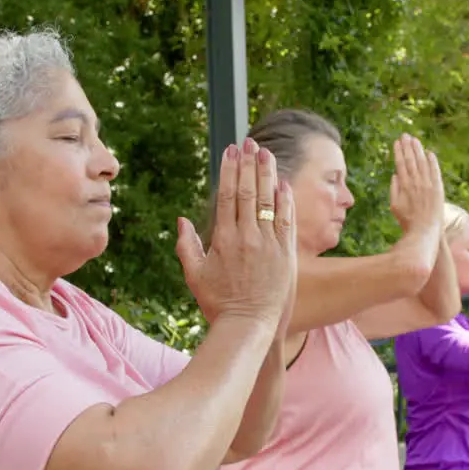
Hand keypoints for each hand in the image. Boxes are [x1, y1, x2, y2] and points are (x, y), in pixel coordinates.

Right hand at [175, 138, 296, 330]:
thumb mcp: (194, 276)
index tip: (231, 151)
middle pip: (248, 191)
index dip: (229, 170)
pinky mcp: (286, 254)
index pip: (227, 195)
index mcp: (223, 239)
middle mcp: (247, 237)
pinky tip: (284, 184)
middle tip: (250, 142)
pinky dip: (285, 201)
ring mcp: (268, 244)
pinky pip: (286, 221)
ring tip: (267, 153)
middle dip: (249, 164)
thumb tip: (182, 220)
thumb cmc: (218, 304)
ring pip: (268, 201)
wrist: (248, 326)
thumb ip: (186, 246)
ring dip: (268, 174)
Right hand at [388, 134, 444, 234]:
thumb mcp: (394, 206)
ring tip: (415, 140)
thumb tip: (395, 175)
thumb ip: (394, 189)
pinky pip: (435, 172)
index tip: (397, 142)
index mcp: (404, 186)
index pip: (401, 164)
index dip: (399, 152)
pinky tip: (430, 153)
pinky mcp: (438, 189)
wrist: (425, 232)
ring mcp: (428, 185)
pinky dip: (433, 162)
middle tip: (405, 135)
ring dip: (419, 150)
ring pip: (423, 163)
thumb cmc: (407, 222)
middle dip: (408, 147)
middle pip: (411, 160)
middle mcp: (416, 183)